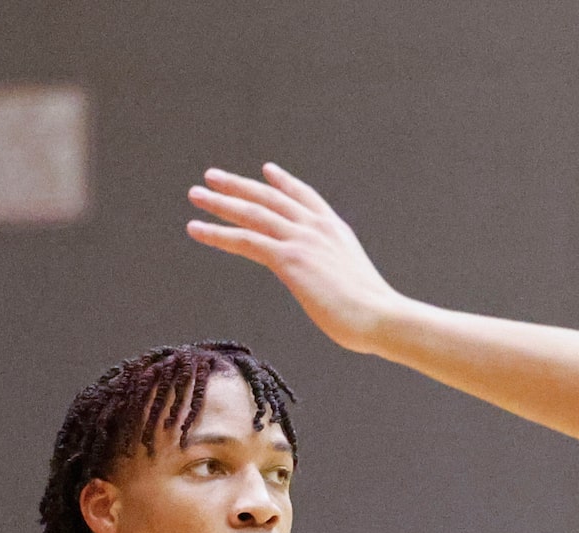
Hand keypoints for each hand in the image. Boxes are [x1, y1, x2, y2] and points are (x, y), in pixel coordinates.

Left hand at [187, 165, 403, 354]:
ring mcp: (302, 240)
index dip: (284, 182)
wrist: (382, 316)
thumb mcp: (355, 281)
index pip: (305, 197)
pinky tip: (196, 228)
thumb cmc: (375, 312)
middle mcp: (316, 228)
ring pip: (253, 213)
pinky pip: (245, 240)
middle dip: (240, 185)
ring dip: (220, 202)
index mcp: (335, 231)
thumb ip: (337, 273)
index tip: (267, 170)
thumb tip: (334, 289)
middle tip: (213, 177)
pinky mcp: (289, 259)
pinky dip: (217, 233)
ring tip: (196, 195)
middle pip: (270, 198)